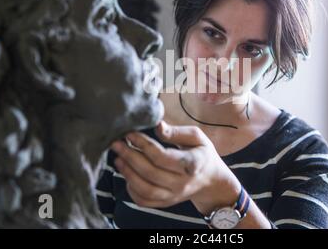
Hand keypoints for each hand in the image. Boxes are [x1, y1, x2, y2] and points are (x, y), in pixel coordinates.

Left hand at [111, 121, 240, 213]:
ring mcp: (174, 195)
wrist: (211, 180)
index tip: (130, 134)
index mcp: (193, 164)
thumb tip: (157, 124)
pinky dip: (132, 190)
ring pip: (146, 189)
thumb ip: (177, 132)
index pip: (162, 157)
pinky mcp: (166, 203)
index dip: (143, 144)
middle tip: (116, 144)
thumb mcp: (197, 137)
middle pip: (151, 172)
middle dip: (130, 157)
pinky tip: (127, 175)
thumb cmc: (202, 153)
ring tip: (118, 159)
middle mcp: (183, 183)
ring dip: (128, 174)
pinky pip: (144, 201)